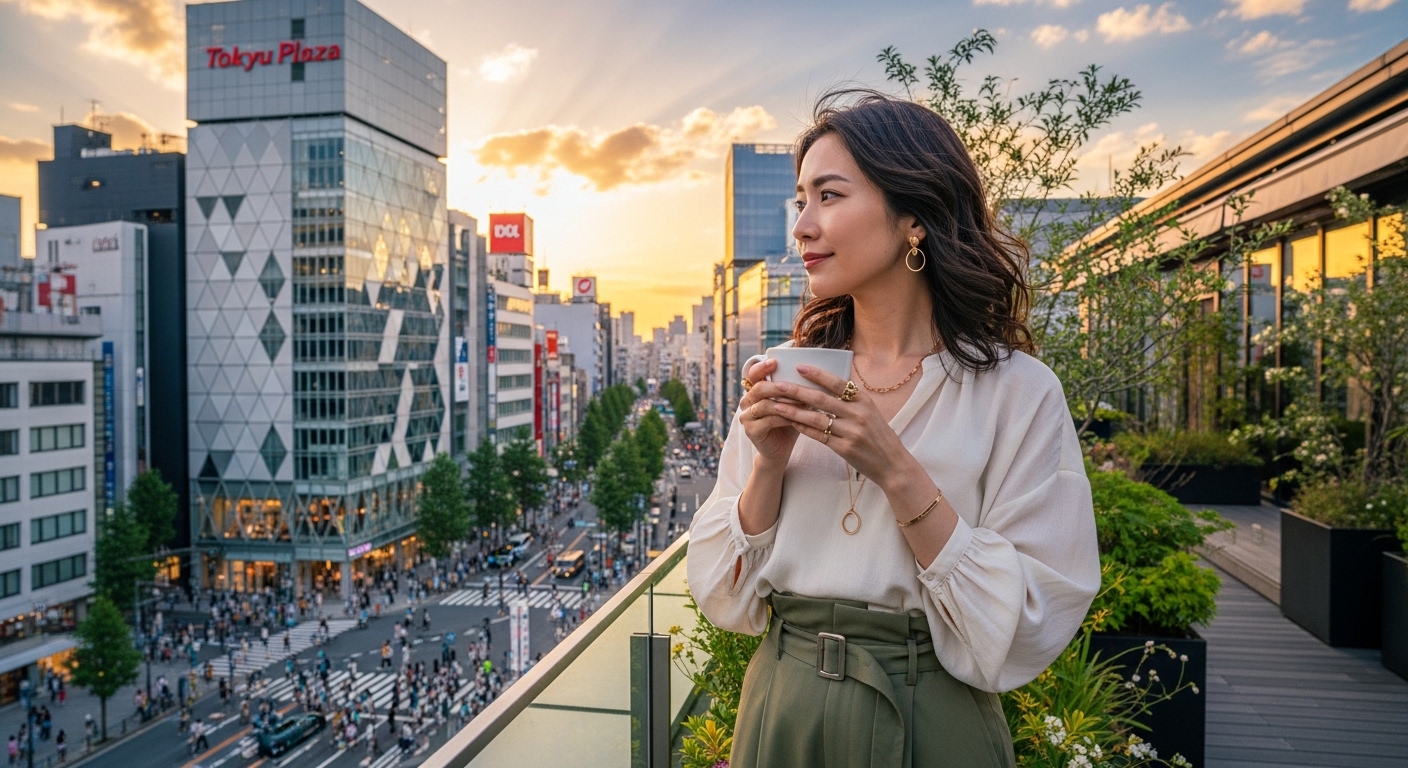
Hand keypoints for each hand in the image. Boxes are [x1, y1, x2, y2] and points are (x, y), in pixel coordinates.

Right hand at [738, 358, 800, 465]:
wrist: (780, 450)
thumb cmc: (788, 423)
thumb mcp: (792, 403)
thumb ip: (795, 389)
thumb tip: (814, 370)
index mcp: (755, 392)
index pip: (753, 374)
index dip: (762, 367)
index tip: (775, 362)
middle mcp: (747, 402)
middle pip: (758, 388)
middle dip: (777, 386)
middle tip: (793, 385)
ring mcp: (746, 417)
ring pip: (763, 405)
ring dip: (784, 402)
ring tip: (801, 401)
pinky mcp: (751, 431)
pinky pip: (767, 421)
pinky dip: (784, 417)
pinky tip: (797, 417)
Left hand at [765, 365, 912, 487]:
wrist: (893, 464)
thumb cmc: (879, 435)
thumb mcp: (871, 411)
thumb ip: (852, 399)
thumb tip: (827, 384)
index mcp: (864, 401)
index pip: (838, 383)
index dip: (818, 375)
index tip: (800, 367)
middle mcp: (858, 414)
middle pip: (822, 399)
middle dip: (797, 391)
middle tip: (779, 385)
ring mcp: (851, 432)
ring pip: (816, 418)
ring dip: (794, 411)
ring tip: (777, 405)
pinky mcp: (845, 448)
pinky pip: (819, 436)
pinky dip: (804, 429)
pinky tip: (791, 423)